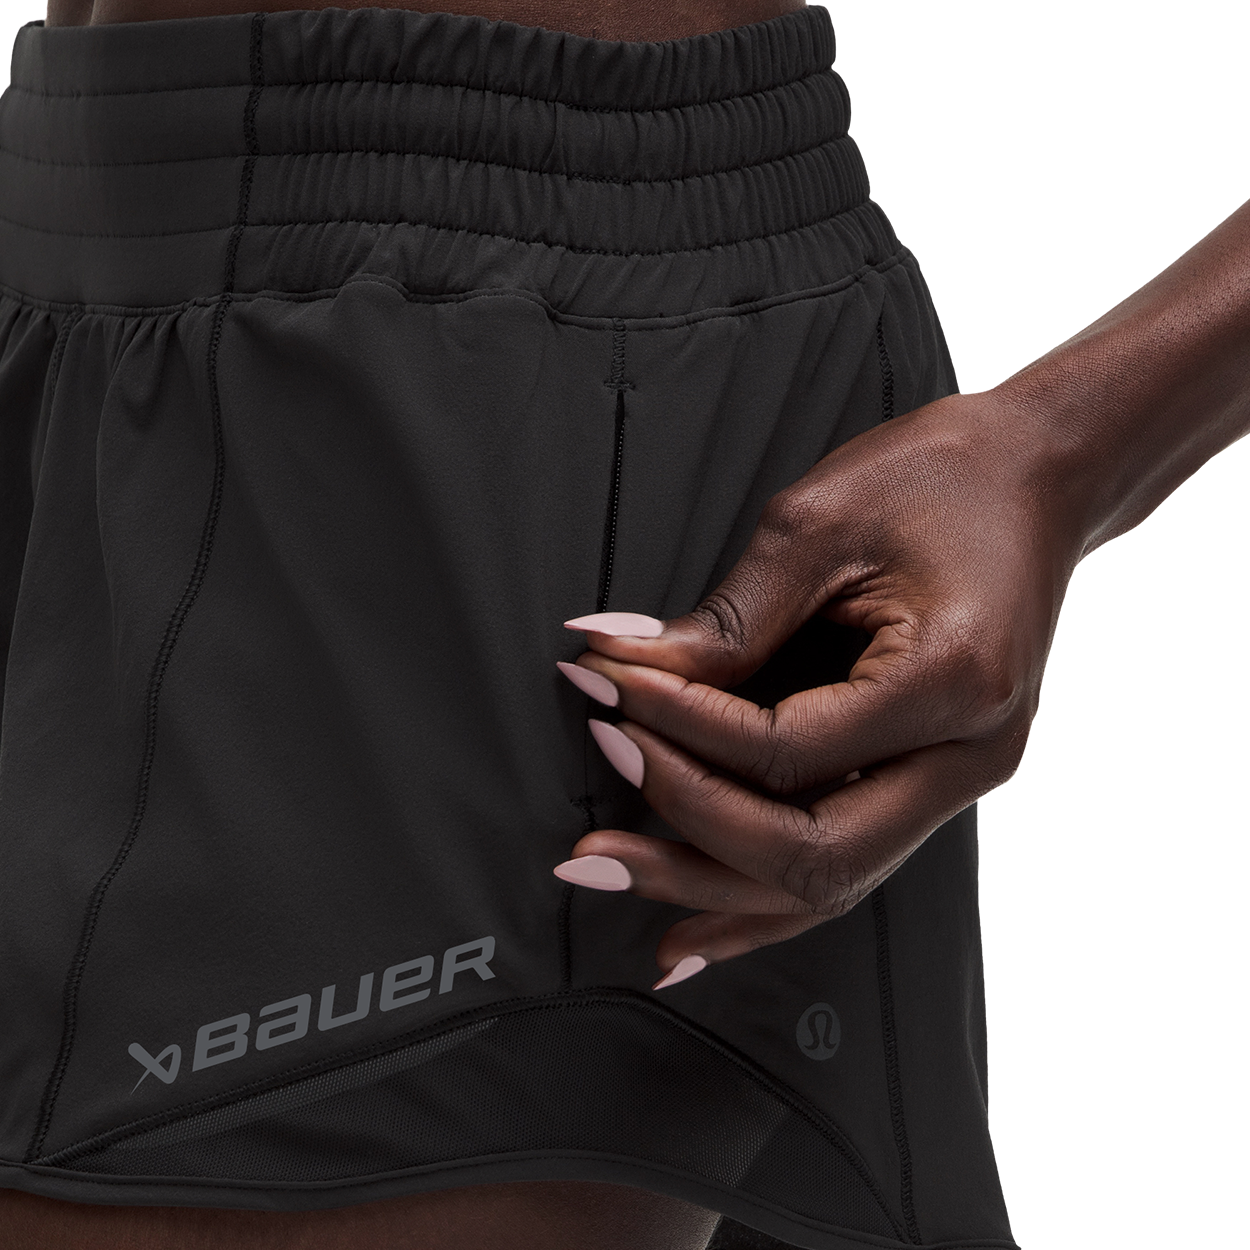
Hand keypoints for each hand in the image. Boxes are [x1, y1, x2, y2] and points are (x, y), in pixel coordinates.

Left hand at [554, 387, 1089, 988]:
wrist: (1029, 477)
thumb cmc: (937, 480)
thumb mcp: (817, 525)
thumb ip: (727, 618)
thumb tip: (625, 668)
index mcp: (954, 681)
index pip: (789, 751)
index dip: (683, 730)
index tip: (608, 691)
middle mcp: (969, 755)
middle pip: (816, 856)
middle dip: (688, 839)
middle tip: (595, 820)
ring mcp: (956, 779)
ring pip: (829, 883)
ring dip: (710, 888)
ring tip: (611, 876)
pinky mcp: (928, 779)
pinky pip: (844, 863)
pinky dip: (761, 901)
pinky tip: (693, 927)